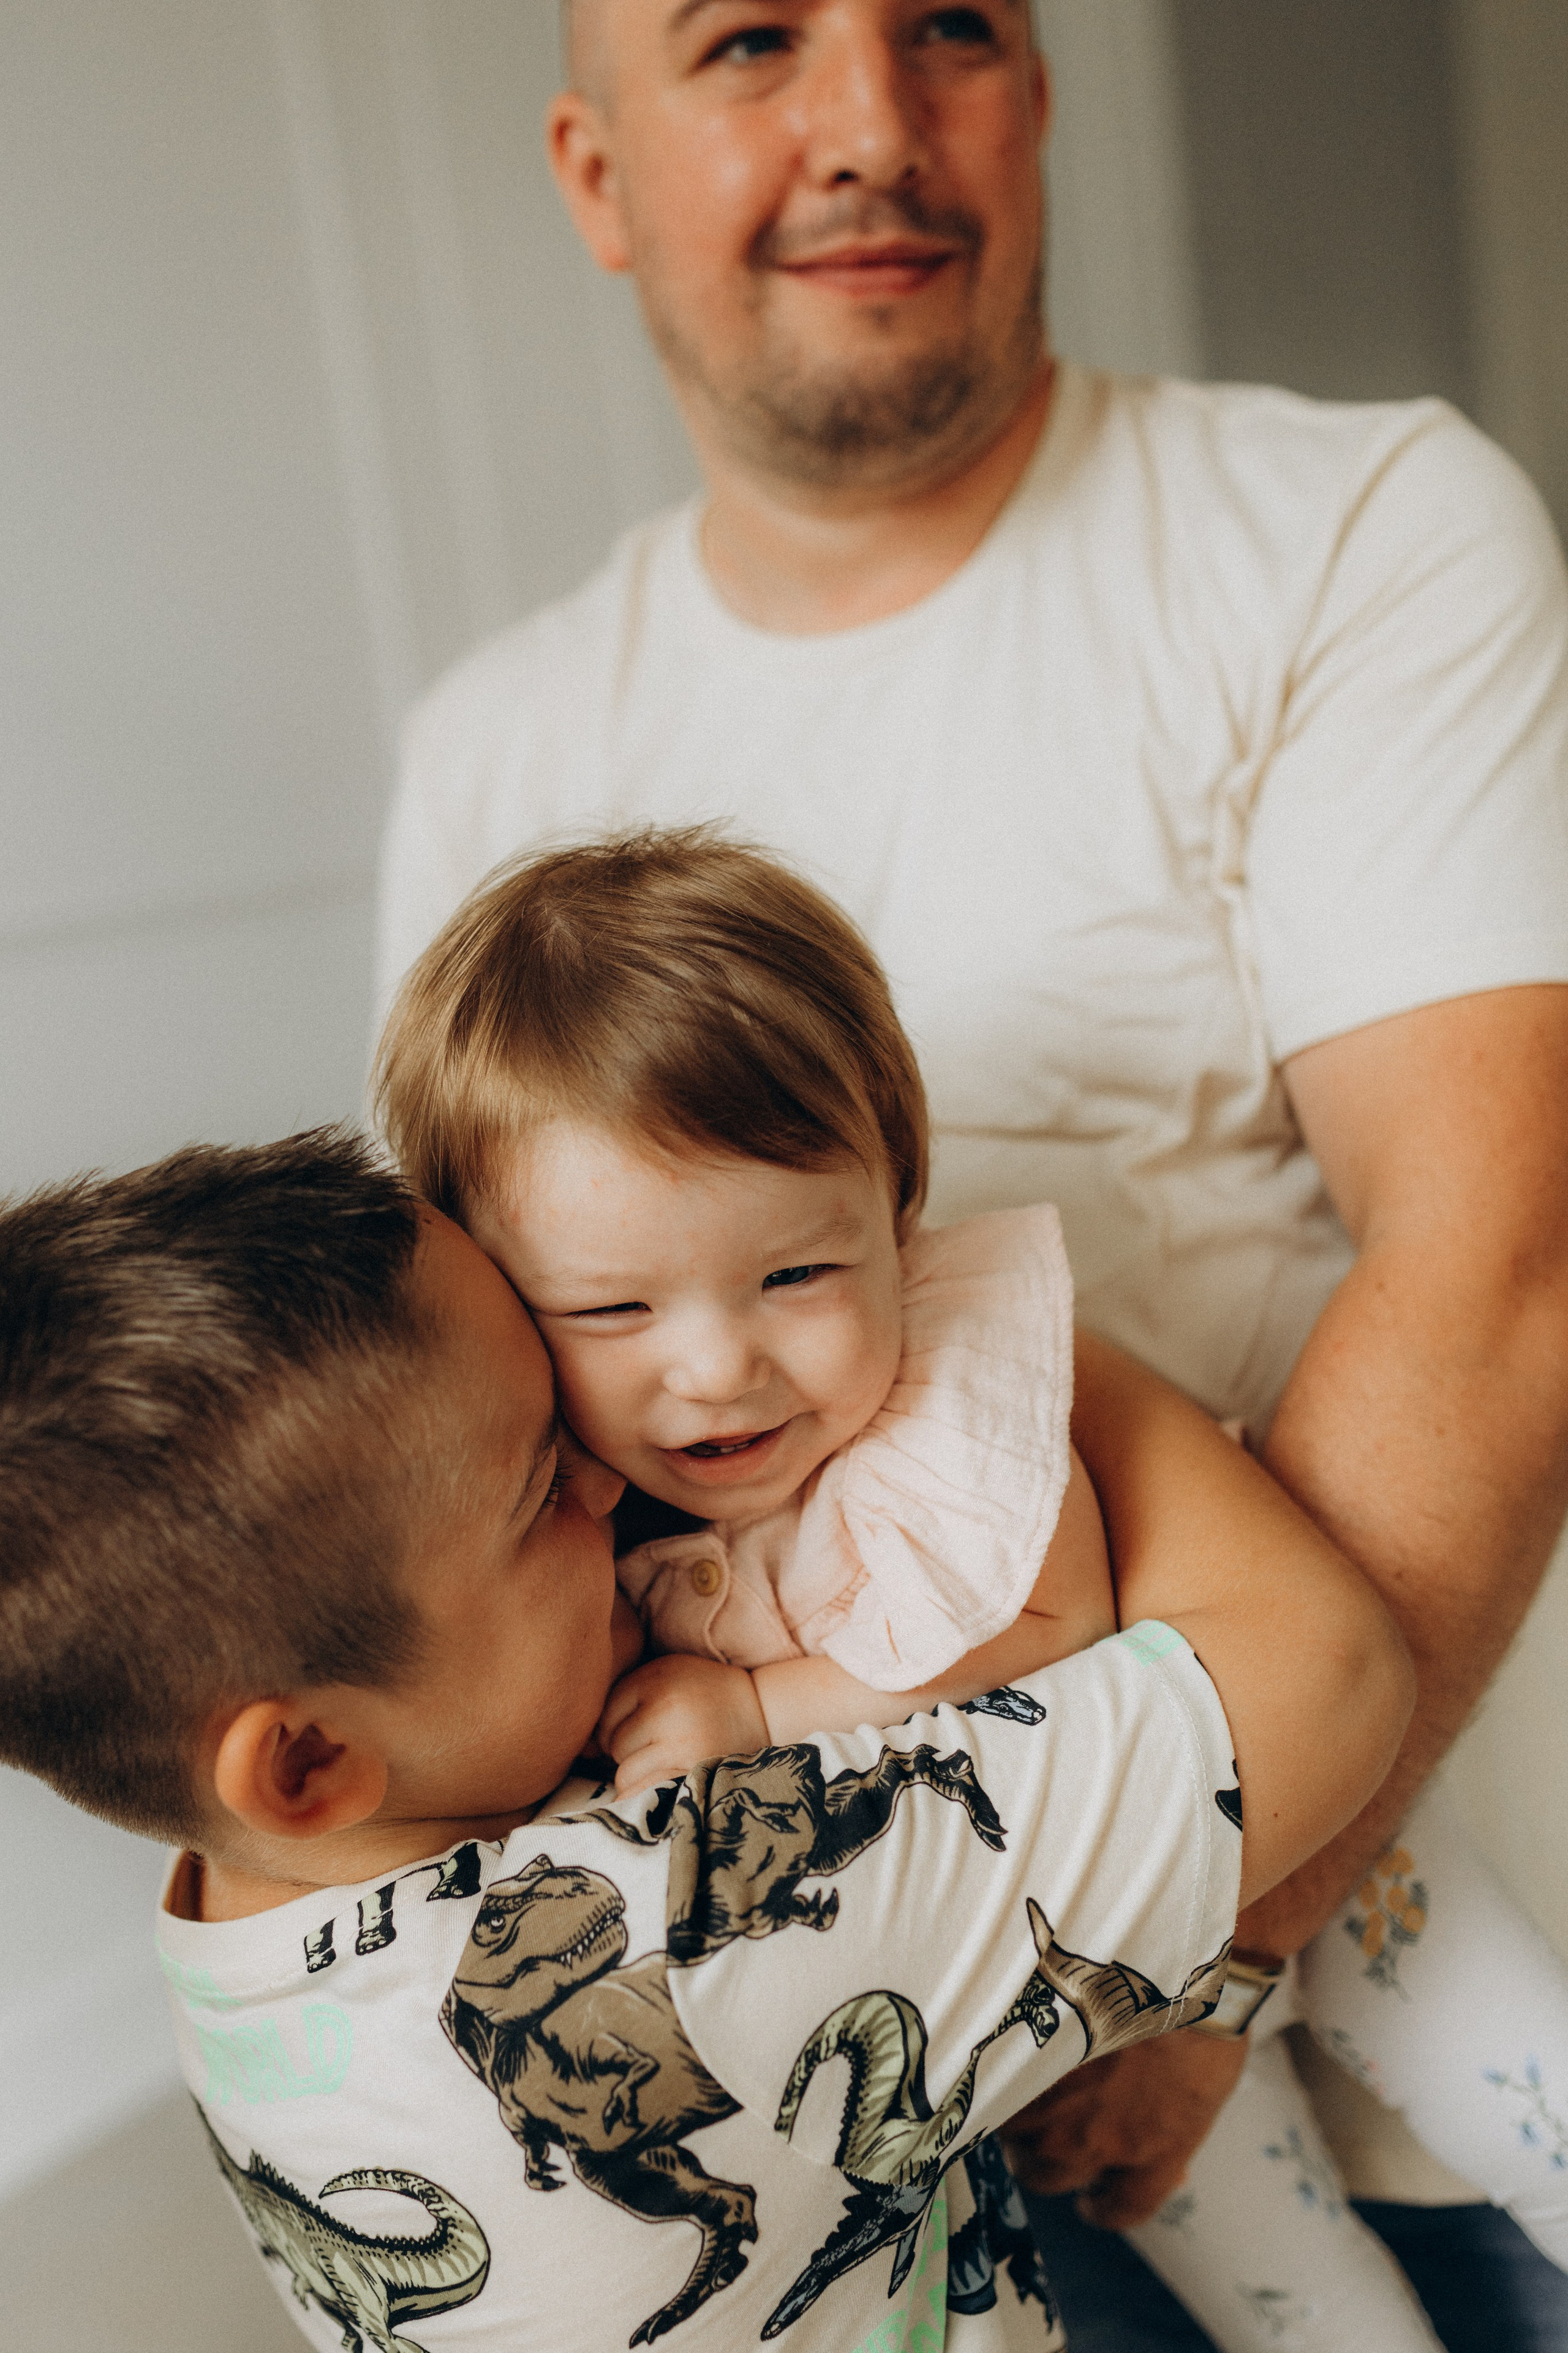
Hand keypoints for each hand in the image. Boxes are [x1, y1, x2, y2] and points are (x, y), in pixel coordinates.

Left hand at [596, 1654, 767, 1796]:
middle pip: (613, 1744)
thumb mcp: (667, 1674)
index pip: (606, 1714)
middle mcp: (666, 1706)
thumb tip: (585, 1748)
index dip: (612, 1729)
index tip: (633, 1731)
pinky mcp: (693, 1769)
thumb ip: (626, 1697)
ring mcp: (680, 1740)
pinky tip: (663, 1778)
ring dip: (635, 1774)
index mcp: (656, 1677)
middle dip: (624, 1752)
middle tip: (651, 1746)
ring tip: (660, 1761)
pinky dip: (647, 1792)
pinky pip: (646, 1791)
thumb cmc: (704, 1693)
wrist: (762, 1708)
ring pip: (625, 1772)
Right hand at [999, 2030, 1247, 2227]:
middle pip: (1047, 2177)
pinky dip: (998, 2094)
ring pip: (1015, 2143)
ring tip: (1019, 2096)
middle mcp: (1099, 2143)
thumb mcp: (1203, 2091)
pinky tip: (1001, 2074)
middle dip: (1045, 2160)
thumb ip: (1170, 2134)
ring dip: (1016, 2127)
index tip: (1091, 2201)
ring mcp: (1059, 2108)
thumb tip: (1163, 2160)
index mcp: (1156, 2156)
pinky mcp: (1031, 2070)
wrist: (1179, 1967)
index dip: (1101, 2207)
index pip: (1119, 2209)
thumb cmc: (1205, 2018)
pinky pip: (999, 2104)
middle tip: (1047, 2133)